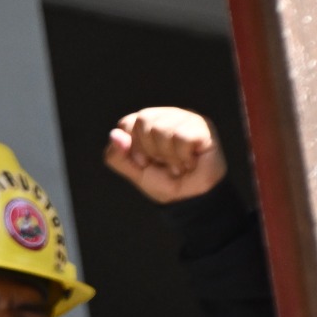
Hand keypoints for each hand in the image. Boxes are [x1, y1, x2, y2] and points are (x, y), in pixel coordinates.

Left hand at [104, 107, 227, 203]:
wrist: (191, 199)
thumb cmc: (165, 182)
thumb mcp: (134, 173)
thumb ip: (117, 156)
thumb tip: (114, 134)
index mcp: (147, 123)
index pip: (127, 123)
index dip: (132, 147)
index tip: (144, 162)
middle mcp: (166, 116)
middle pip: (143, 120)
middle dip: (150, 150)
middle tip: (163, 163)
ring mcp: (186, 119)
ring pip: (162, 128)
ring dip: (168, 156)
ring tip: (177, 164)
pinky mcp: (203, 128)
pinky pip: (182, 137)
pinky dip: (183, 157)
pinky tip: (190, 162)